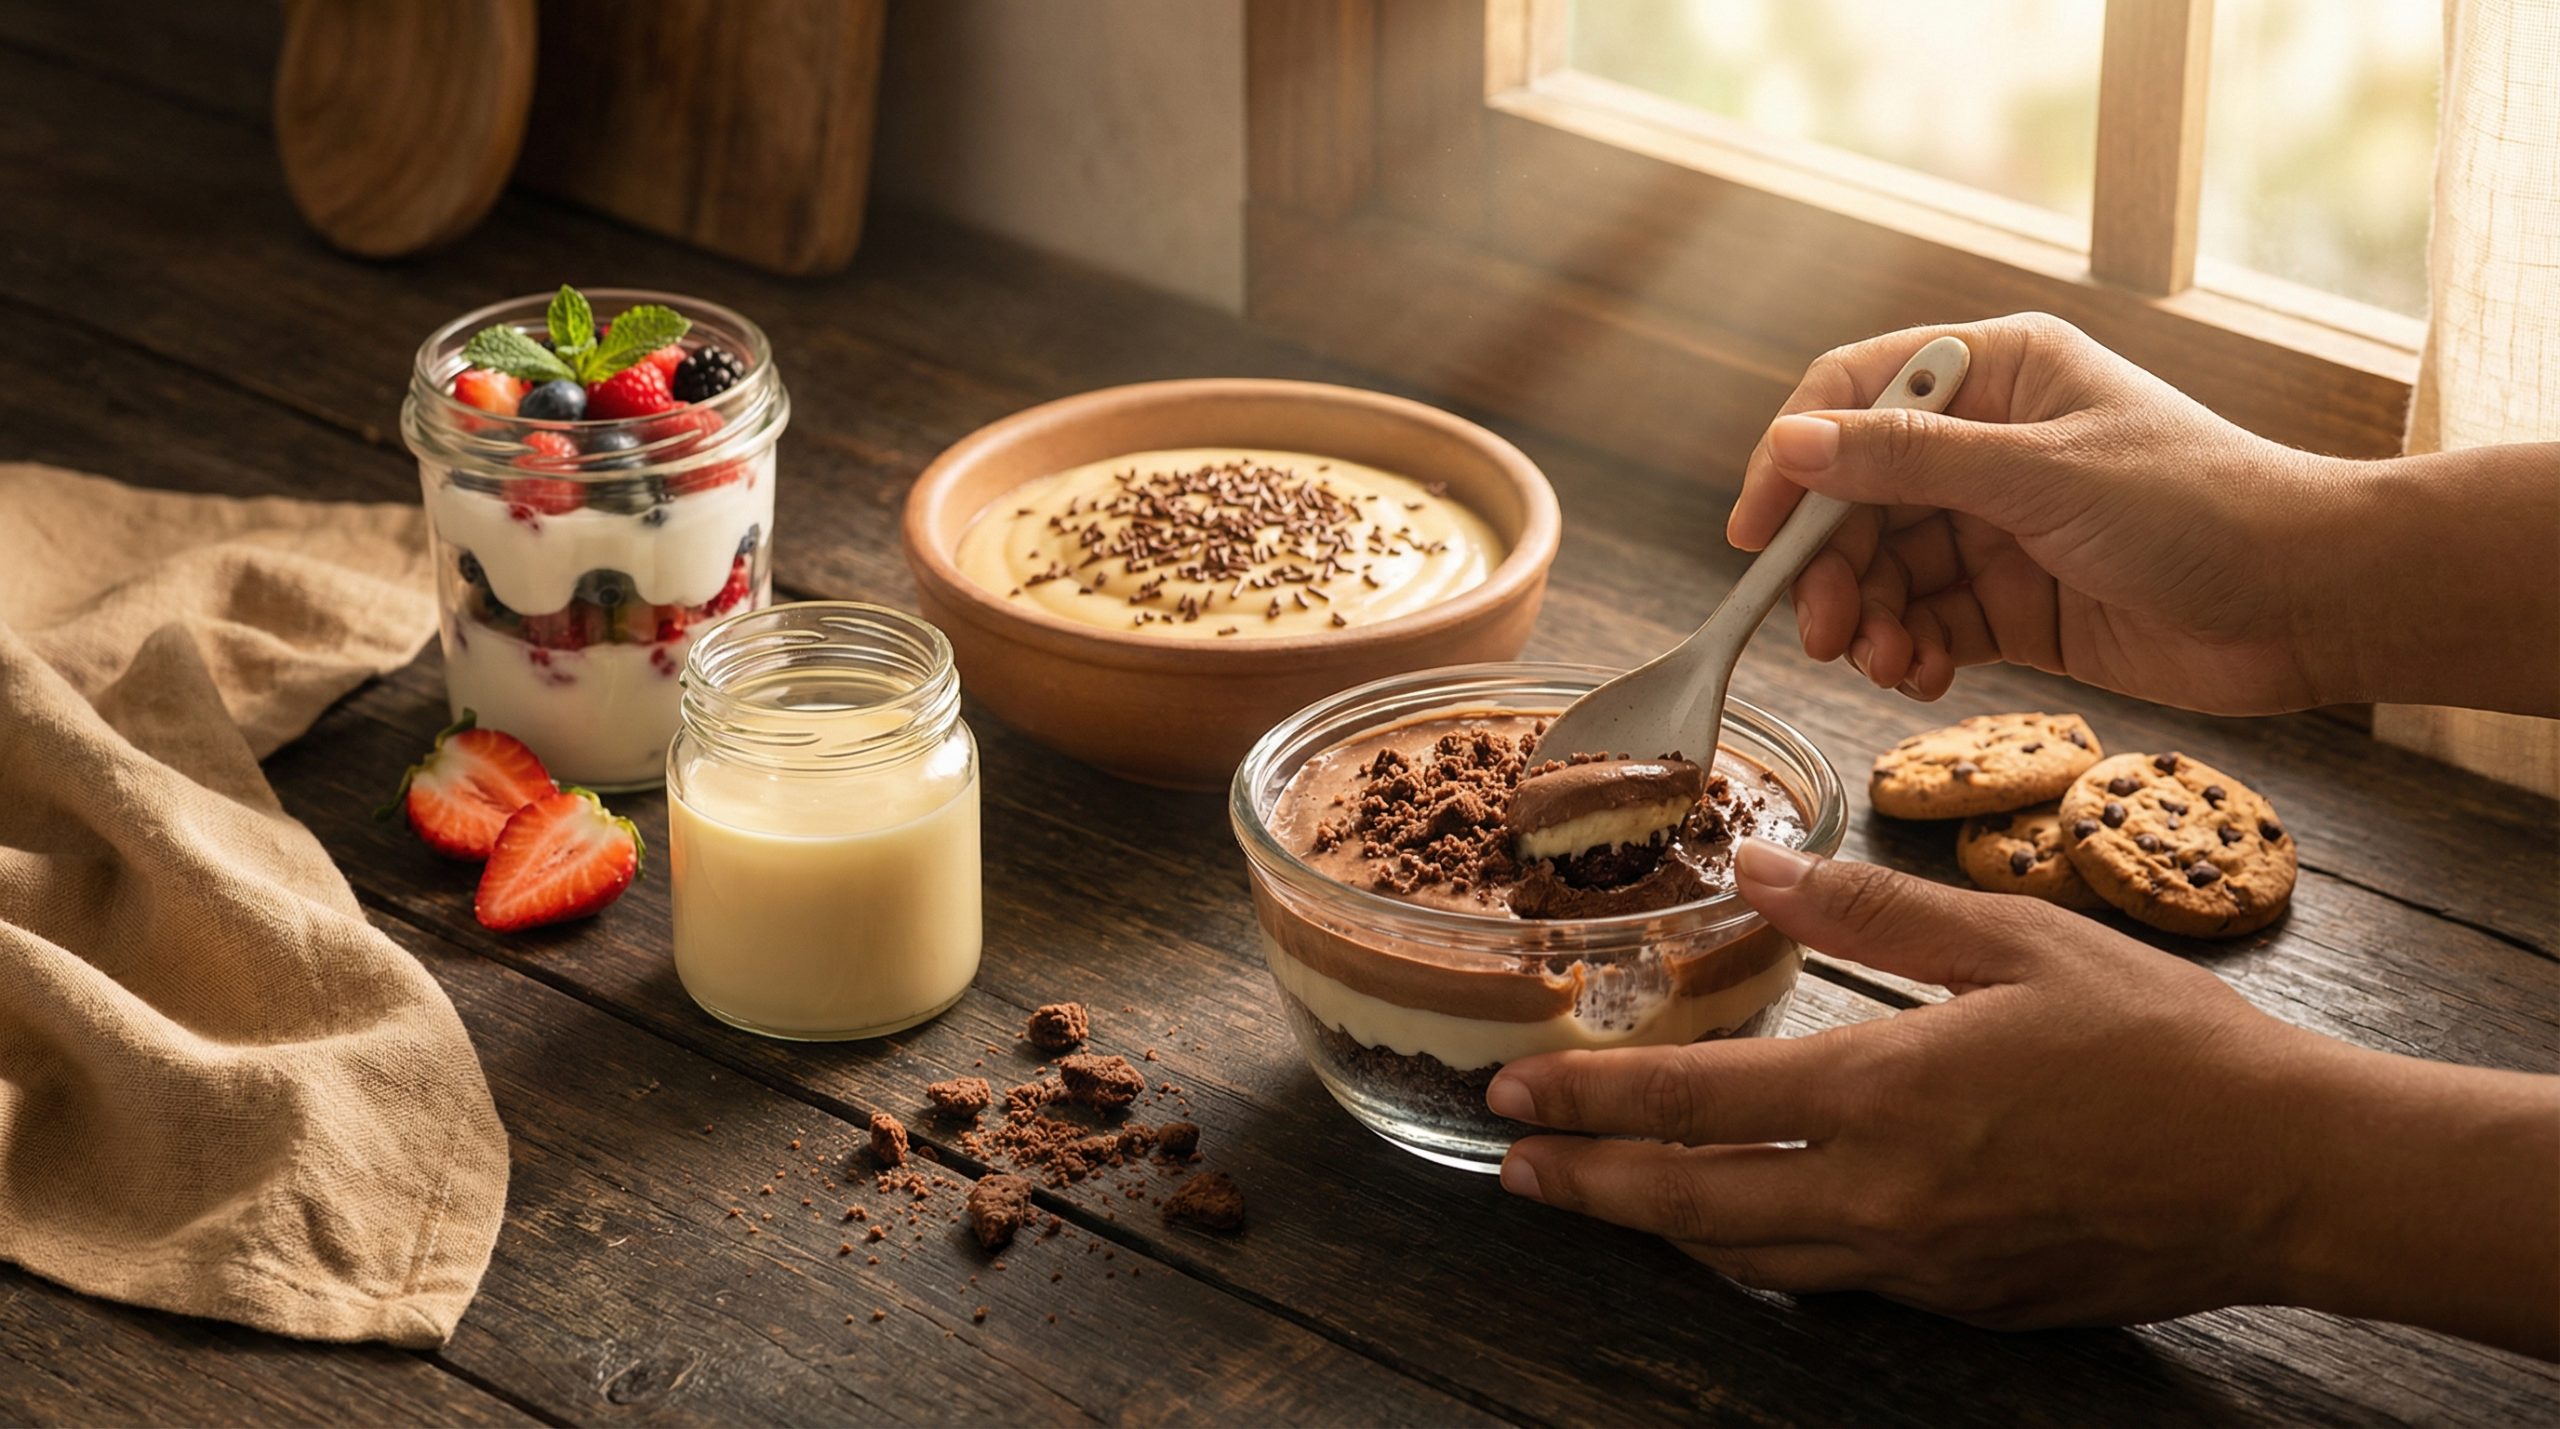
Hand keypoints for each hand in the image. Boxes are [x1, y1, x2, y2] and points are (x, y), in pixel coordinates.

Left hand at [1488, 841, 2559, 1352]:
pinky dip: (1760, 1252)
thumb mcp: (2016, 939)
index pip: (1697, 1103)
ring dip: (1658, 1226)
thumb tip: (1758, 865)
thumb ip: (1872, 908)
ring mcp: (1923, 1265)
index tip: (1514, 1087)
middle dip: (1588, 1184)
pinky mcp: (1963, 1301)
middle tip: (1511, 1164)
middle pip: (1692, 1205)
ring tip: (1596, 1192)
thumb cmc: (2162, 1044)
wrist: (2288, 1172)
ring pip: (1749, 1259)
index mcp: (1889, 1096)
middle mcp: (1886, 1198)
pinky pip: (1828, 1282)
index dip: (1591, 1097)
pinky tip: (1739, 1221)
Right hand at [1727, 313, 2351, 714]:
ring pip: (1884, 569)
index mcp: (1998, 375)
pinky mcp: (2016, 603)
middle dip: (1830, 567)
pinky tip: (1921, 677)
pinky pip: (1928, 623)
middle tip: (1824, 632)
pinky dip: (1911, 654)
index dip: (1793, 459)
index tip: (1755, 533)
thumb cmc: (2200, 505)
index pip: (1854, 396)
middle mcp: (1989, 444)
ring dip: (1869, 621)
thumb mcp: (2040, 476)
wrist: (2310, 603)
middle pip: (1856, 497)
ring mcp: (2000, 525)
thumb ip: (1908, 462)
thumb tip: (1791, 443)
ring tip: (1885, 665)